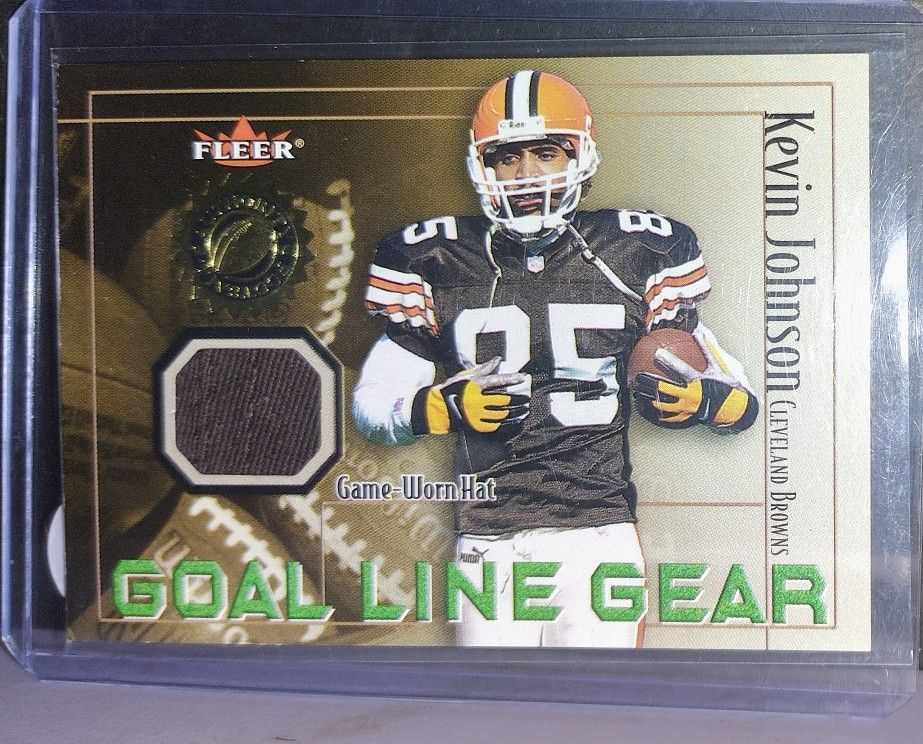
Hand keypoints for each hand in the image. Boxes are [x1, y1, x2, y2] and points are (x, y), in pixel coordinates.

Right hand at [411, 357, 529, 434]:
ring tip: (524, 410)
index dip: (511, 379)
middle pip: (503, 399)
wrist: (437, 408)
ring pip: (501, 413)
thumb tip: (497, 359)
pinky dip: (507, 424)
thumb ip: (483, 368)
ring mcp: (476, 414)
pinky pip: (495, 426)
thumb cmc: (452, 389)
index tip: (523, 377)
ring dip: (515, 412)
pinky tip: (516, 422)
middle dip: (517, 398)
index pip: (497, 380)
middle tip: (527, 398)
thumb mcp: (466, 376)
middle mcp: (477, 400)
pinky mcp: (475, 425)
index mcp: (474, 385)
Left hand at [633, 333, 756, 431]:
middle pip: (664, 389)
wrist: (733, 410)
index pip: (681, 369)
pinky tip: (644, 409)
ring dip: (647, 399)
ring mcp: (686, 409)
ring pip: (662, 405)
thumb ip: (706, 349)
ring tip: (637, 393)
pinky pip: (666, 417)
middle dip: (649, 383)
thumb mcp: (717, 367)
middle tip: (637, 377)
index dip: (668, 361)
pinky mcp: (684, 418)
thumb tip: (698, 332)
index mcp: (698, 381)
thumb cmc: (725, 386)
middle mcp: (690, 396)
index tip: (656, 354)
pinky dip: (654, 413)